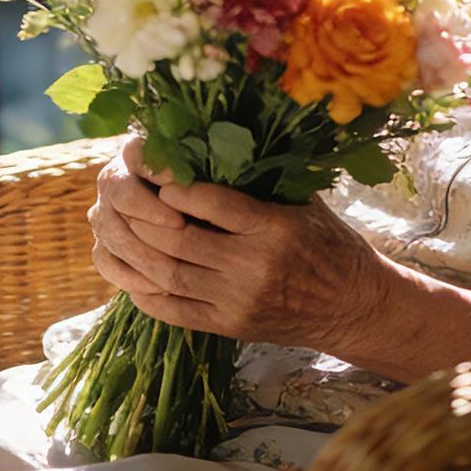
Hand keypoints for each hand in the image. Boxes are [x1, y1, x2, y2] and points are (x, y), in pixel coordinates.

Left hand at [88, 142, 389, 354]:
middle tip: (124, 192)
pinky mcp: (227, 327)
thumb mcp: (303, 202)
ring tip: (118, 225)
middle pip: (181, 240)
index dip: (177, 186)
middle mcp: (253, 267)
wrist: (352, 306)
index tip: (155, 168)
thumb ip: (261, 181)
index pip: (214, 203)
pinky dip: (143, 290)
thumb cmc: (329, 243)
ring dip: (136, 250)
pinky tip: (127, 270)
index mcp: (276, 228)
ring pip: (169, 274)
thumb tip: (212, 143)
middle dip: (144, 216)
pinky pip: (172, 310)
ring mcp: (237, 301)